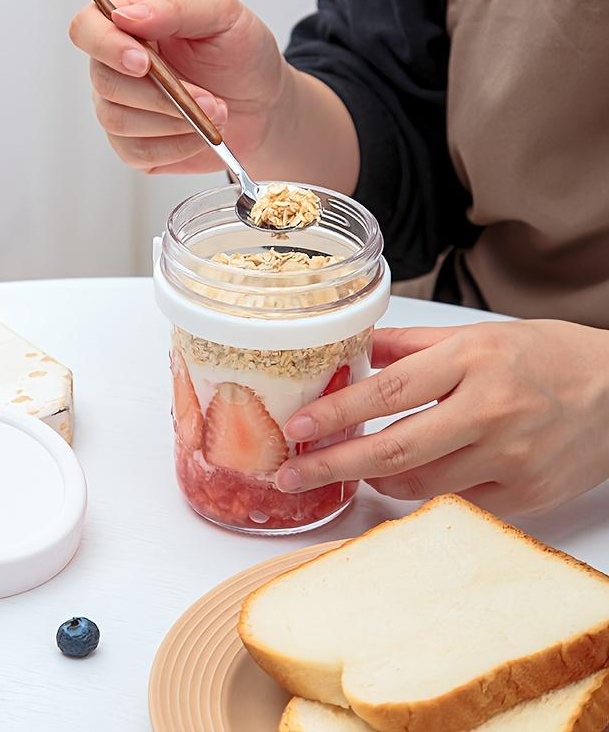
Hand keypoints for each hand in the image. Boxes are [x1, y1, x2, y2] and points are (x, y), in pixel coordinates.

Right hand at [68, 0, 288, 174]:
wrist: (264, 105)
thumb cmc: (242, 55)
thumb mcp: (222, 14)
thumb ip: (175, 8)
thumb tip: (127, 17)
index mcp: (130, 21)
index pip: (87, 28)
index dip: (106, 46)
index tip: (143, 63)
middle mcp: (116, 65)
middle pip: (104, 82)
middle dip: (160, 96)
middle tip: (208, 98)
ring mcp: (122, 108)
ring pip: (117, 121)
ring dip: (172, 122)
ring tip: (214, 114)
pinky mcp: (135, 146)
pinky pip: (137, 152)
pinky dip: (174, 147)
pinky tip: (199, 136)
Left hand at [276, 321, 608, 514]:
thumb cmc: (547, 356)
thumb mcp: (478, 335)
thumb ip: (413, 344)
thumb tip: (358, 351)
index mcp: (473, 360)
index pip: (388, 390)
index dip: (336, 413)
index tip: (298, 429)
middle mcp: (491, 410)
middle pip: (395, 449)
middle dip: (334, 466)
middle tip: (292, 476)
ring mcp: (511, 457)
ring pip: (419, 485)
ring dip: (375, 480)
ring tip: (353, 468)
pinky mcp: (527, 494)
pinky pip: (455, 504)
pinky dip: (422, 494)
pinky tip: (407, 480)